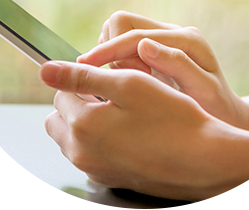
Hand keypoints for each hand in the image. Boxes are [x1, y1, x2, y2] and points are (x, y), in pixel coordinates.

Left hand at [40, 61, 224, 199]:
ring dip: (86, 119)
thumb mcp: (128, 84)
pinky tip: (128, 129)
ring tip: (120, 110)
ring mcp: (95, 169)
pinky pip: (90, 152)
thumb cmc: (171, 118)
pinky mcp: (110, 177)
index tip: (105, 75)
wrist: (203, 161)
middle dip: (77, 99)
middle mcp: (82, 153)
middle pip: (60, 117)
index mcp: (82, 126)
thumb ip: (83, 76)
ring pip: (73, 136)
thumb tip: (45, 70)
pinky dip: (99, 137)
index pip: (62, 92)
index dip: (83, 77)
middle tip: (109, 92)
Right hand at [78, 11, 248, 128]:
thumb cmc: (216, 109)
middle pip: (122, 21)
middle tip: (127, 79)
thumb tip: (143, 44)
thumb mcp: (203, 91)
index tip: (85, 67)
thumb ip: (176, 65)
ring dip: (114, 54)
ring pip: (119, 29)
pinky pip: (123, 41)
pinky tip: (132, 78)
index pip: (135, 34)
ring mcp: (163, 37)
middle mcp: (173, 32)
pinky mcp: (155, 46)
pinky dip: (117, 57)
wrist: (224, 113)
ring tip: (133, 81)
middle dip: (111, 49)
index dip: (108, 50)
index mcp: (186, 39)